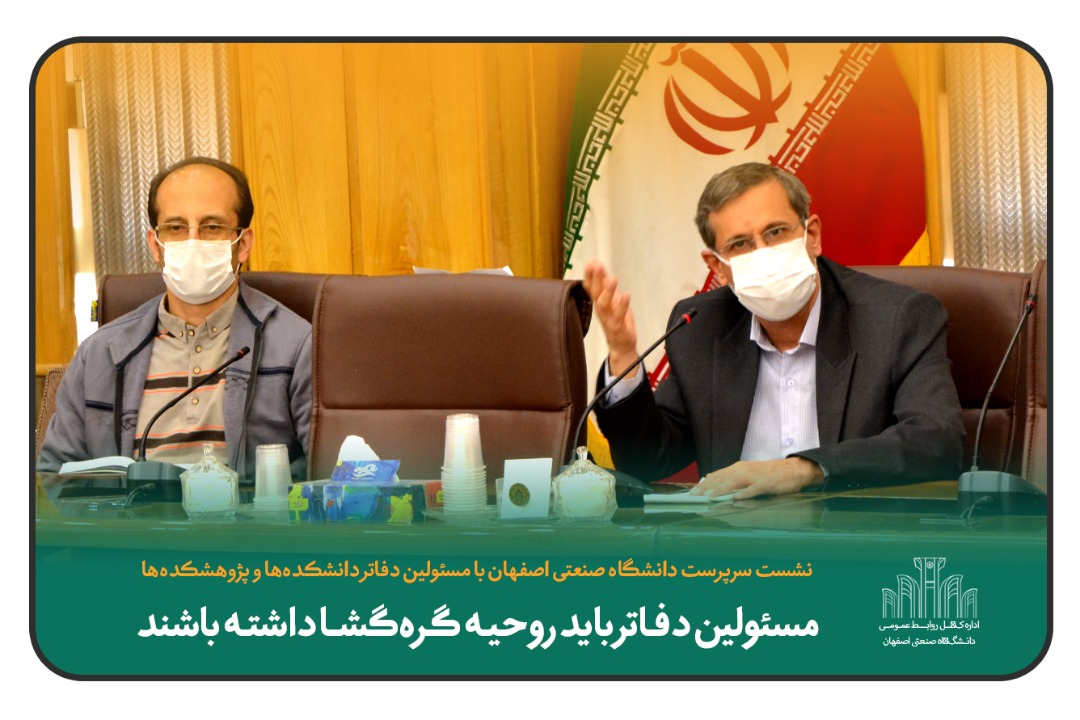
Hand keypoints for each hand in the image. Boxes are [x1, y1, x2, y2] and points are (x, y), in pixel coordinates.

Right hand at [582, 260, 638, 375]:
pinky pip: (619, 315)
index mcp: (598, 302)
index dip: (589, 275)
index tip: (590, 262)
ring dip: (608, 291)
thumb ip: (606, 285)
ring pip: (604, 303)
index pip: (590, 287)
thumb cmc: (616, 319)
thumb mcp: (611, 300)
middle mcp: (600, 309)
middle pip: (595, 293)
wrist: (621, 345)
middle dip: (596, 279)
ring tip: (613, 278)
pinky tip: (627, 294)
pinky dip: (623, 304)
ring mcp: (608, 318)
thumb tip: (599, 268)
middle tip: (598, 265)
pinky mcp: (618, 326)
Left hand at [688, 457, 824, 499]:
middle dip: (707, 487)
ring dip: (721, 489)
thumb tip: (711, 479)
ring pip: (735, 482)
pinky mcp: (767, 483)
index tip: (692, 492)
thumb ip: (730, 477)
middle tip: (694, 495)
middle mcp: (744, 470)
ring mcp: (755, 477)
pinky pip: (754, 489)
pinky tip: (736, 497)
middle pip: (722, 479)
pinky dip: (745, 493)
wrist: (793, 470)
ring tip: (710, 496)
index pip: (717, 476)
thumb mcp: (747, 472)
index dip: (704, 484)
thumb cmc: (769, 473)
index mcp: (738, 468)